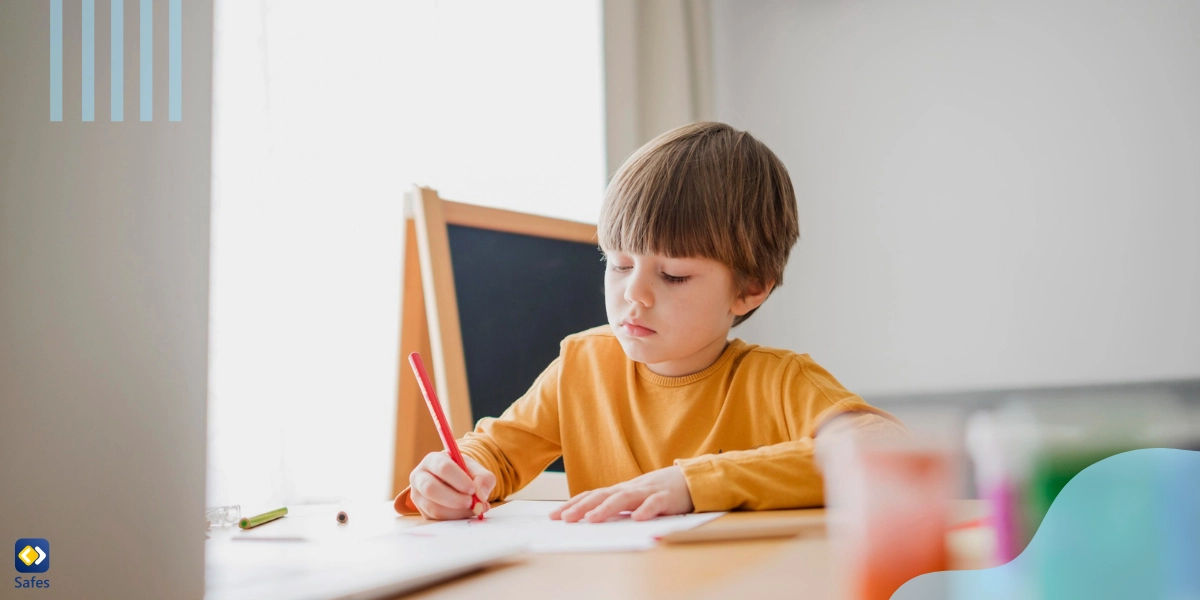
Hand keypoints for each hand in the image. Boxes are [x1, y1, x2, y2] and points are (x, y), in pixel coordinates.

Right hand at [409, 452, 495, 519]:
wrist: (455, 483)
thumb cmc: (464, 473)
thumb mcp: (476, 470)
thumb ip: (484, 478)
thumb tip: (481, 495)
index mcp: (433, 460)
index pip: (442, 467)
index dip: (458, 479)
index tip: (472, 489)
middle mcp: (420, 477)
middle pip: (430, 488)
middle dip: (454, 498)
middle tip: (471, 502)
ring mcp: (418, 496)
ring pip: (433, 507)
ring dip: (456, 511)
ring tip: (473, 508)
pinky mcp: (422, 511)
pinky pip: (437, 519)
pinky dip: (455, 518)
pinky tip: (467, 512)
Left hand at [549, 466, 693, 522]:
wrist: (691, 479)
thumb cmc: (659, 491)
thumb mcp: (634, 498)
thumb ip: (616, 506)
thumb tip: (589, 518)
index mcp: (621, 490)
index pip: (592, 495)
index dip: (573, 504)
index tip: (554, 515)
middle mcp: (631, 489)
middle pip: (603, 495)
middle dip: (582, 507)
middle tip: (565, 518)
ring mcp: (648, 491)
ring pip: (625, 498)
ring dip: (608, 508)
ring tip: (593, 518)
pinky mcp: (667, 498)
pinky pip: (656, 503)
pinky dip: (646, 510)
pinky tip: (637, 519)